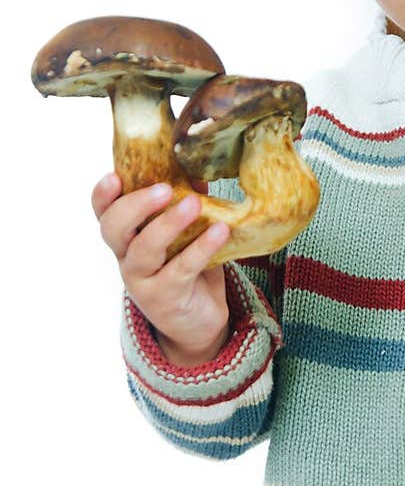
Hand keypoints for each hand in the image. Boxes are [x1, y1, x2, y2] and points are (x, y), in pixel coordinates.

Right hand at [92, 173, 230, 365]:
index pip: (103, 212)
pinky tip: (221, 230)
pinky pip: (181, 269)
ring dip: (168, 224)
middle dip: (135, 205)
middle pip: (113, 228)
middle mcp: (126, 257)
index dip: (103, 195)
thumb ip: (185, 200)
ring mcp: (142, 280)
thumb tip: (199, 165)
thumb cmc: (186, 265)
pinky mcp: (166, 297)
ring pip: (144, 250)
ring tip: (194, 204)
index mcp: (126, 236)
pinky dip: (201, 248)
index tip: (114, 176)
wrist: (196, 320)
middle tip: (163, 189)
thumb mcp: (183, 232)